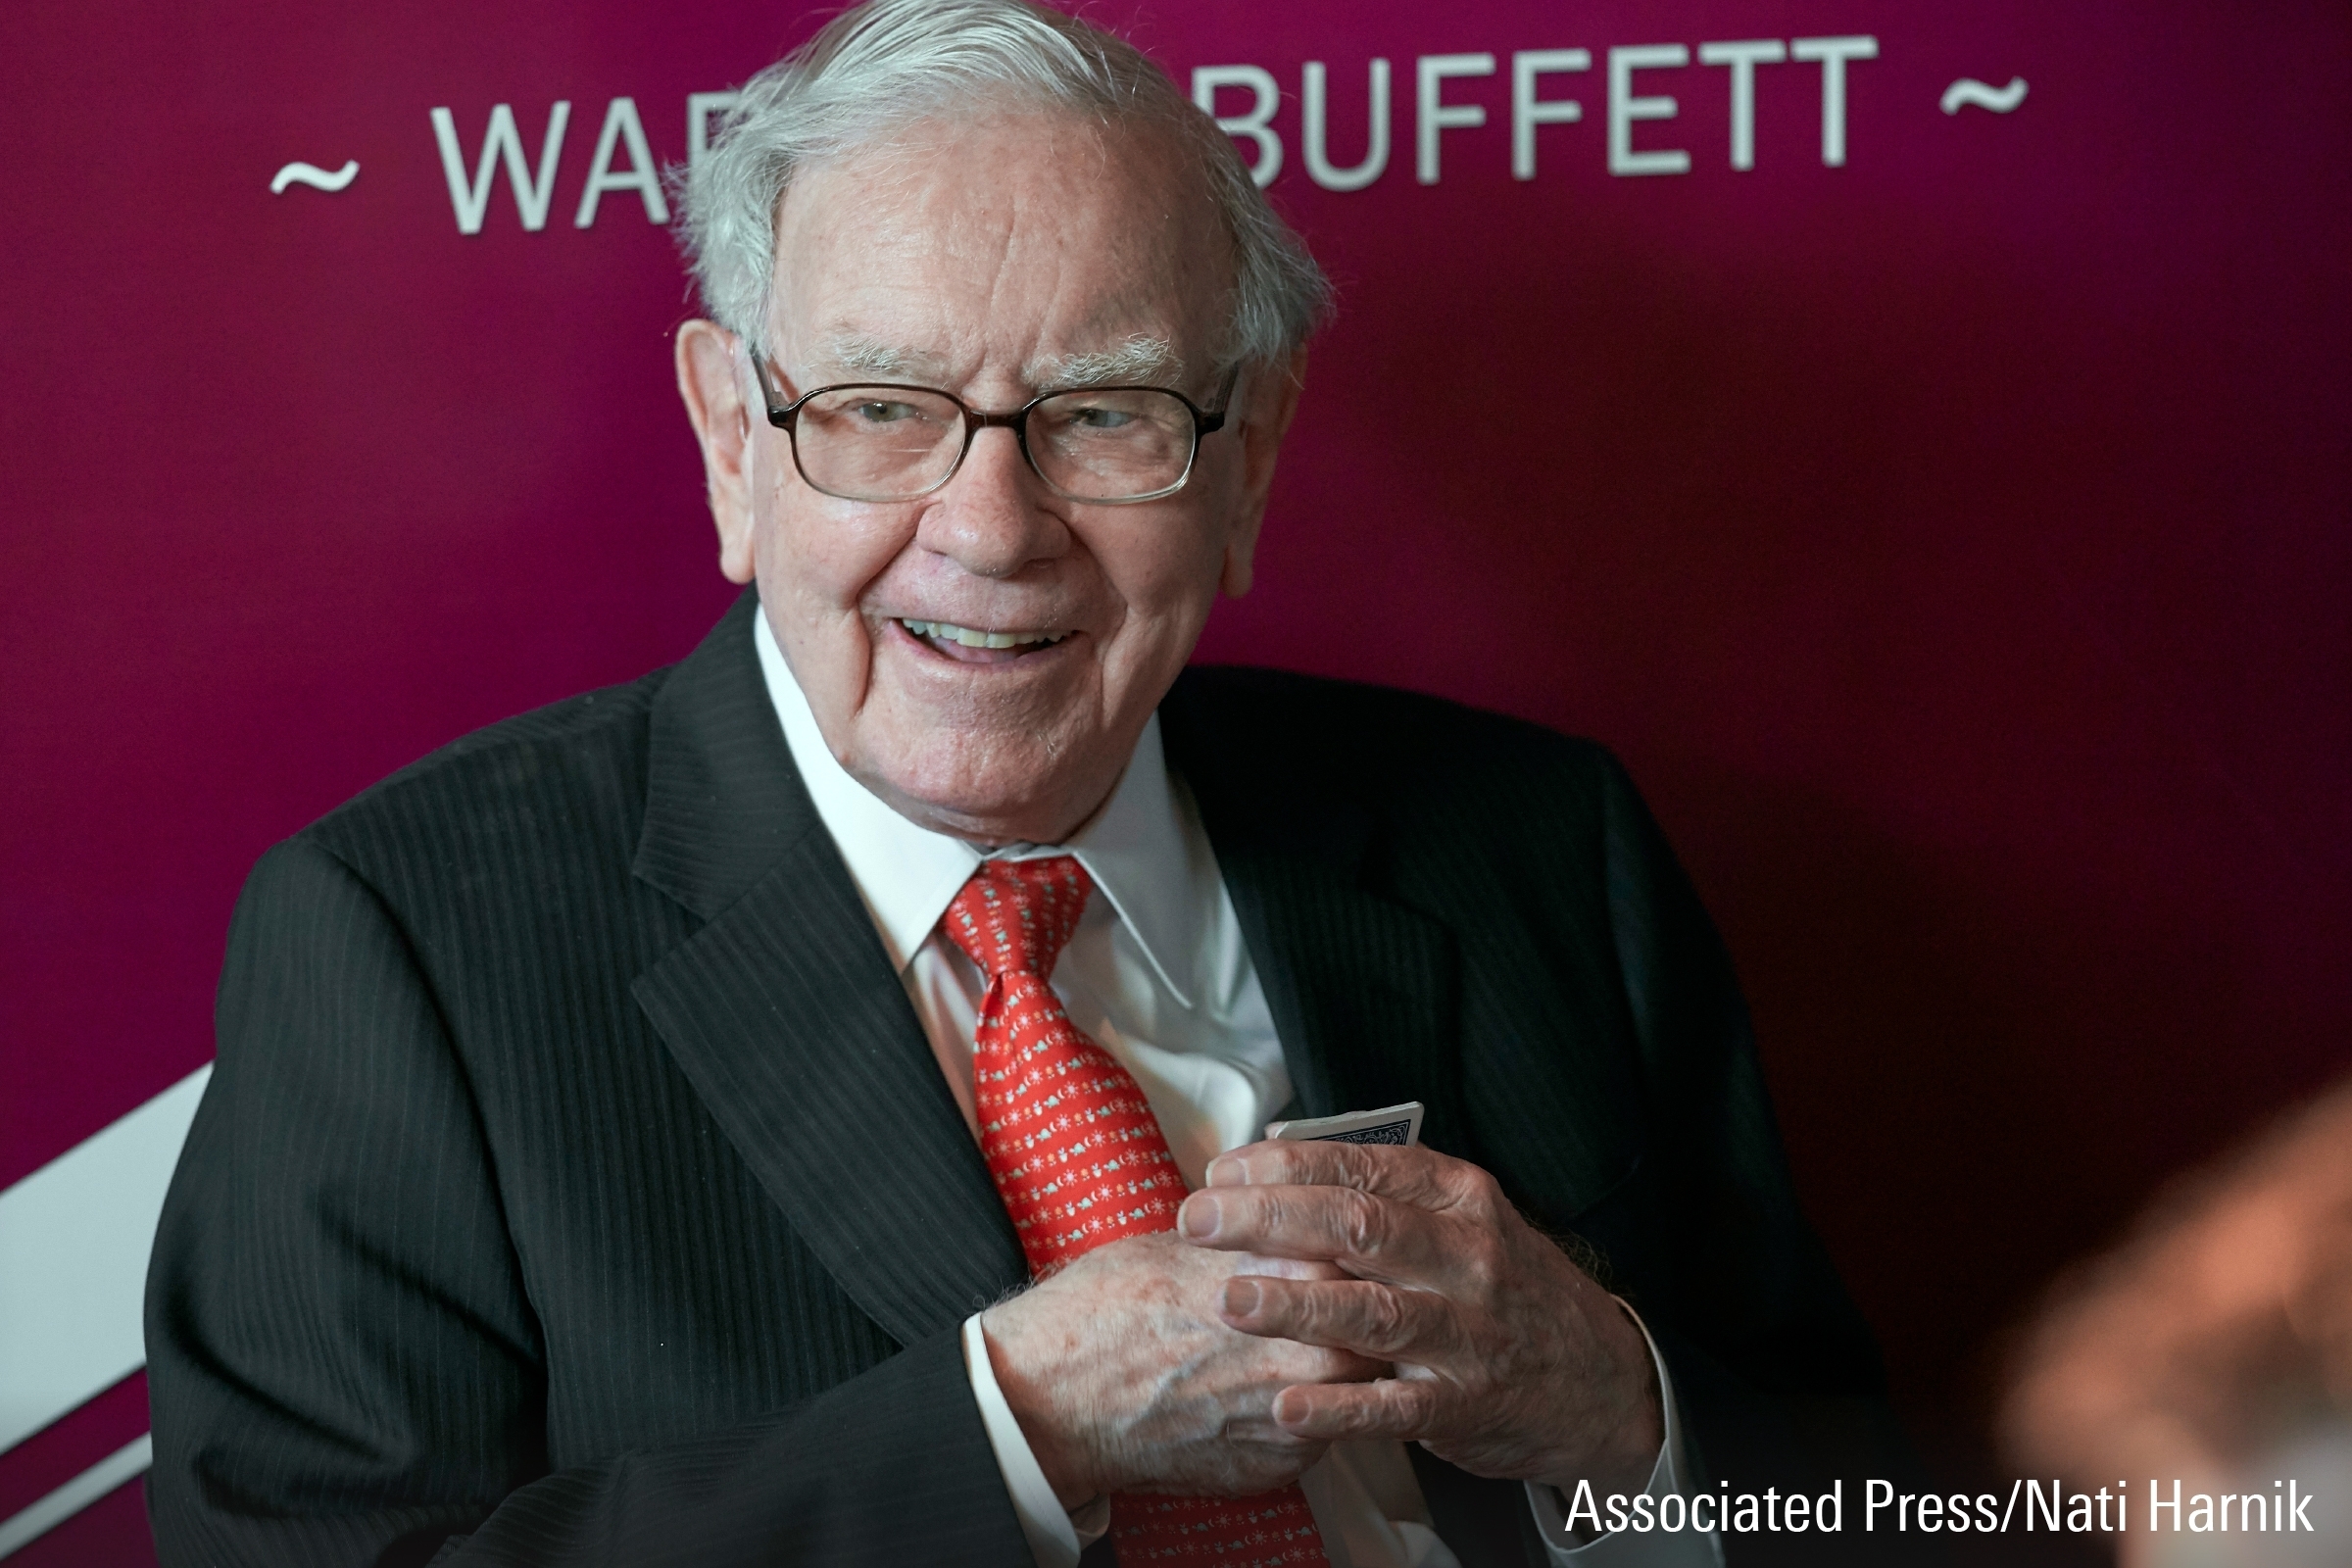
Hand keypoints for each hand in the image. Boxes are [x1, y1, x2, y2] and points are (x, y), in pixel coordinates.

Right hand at [978, 1232, 1386, 1505]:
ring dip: (1341, 1362)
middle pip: (1376, 1321)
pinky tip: (1266, 1391)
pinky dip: (1304, 1411)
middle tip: (1336, 1296)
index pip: (1360, 1249)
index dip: (1352, 1242)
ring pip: (1359, 1383)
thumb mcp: (1182, 1242)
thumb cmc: (1101, 1313)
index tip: (1348, 1239)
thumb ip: (1254, 1236)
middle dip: (1361, 1307)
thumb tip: (1289, 1221)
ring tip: (1302, 1345)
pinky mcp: (1281, 1465)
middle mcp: (1304, 1350)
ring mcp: (1295, 1415)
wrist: (1052, 1399)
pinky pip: (1320, 1433)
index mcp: (1286, 1278)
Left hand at [1175, 1141, 1662, 1495]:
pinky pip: (1395, 1408)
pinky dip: (1339, 1407)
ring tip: (1229, 1301)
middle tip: (1198, 1222)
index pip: (1361, 1166)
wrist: (1598, 1378)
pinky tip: (1285, 1405)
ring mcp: (1469, 1333)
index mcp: (1459, 1198)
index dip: (1283, 1166)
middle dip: (1269, 1220)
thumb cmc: (1504, 1287)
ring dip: (1297, 1305)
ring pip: (1374, 1312)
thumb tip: (1273, 1173)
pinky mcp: (1466, 1404)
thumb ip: (1384, 1197)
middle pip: (1358, 1226)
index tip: (1221, 1173)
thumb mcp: (1463, 1222)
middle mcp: (1468, 1257)